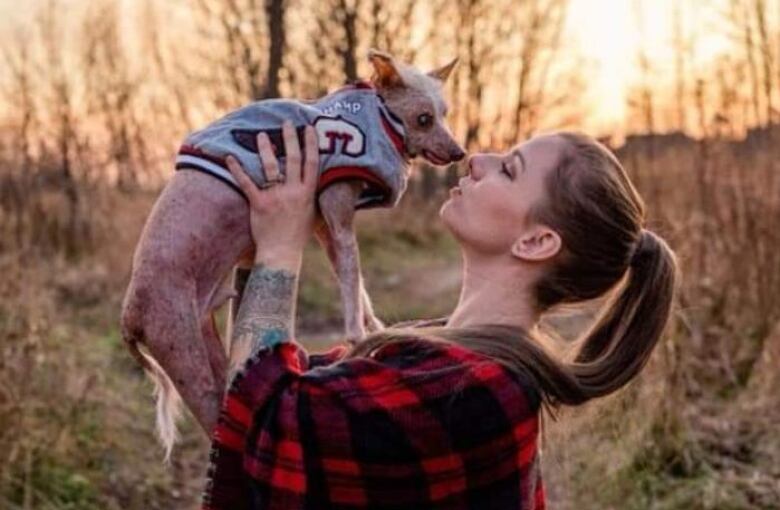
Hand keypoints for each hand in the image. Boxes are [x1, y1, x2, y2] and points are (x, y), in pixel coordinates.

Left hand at [226, 121, 318, 271]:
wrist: (282, 254)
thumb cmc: (298, 236)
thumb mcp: (313, 215)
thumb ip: (315, 198)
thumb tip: (320, 185)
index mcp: (308, 194)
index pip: (312, 163)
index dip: (311, 144)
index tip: (308, 129)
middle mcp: (294, 192)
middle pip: (293, 159)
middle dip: (290, 138)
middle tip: (286, 123)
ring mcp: (276, 197)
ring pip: (271, 167)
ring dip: (266, 148)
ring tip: (262, 135)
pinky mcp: (259, 204)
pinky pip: (247, 183)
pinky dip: (237, 169)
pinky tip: (230, 157)